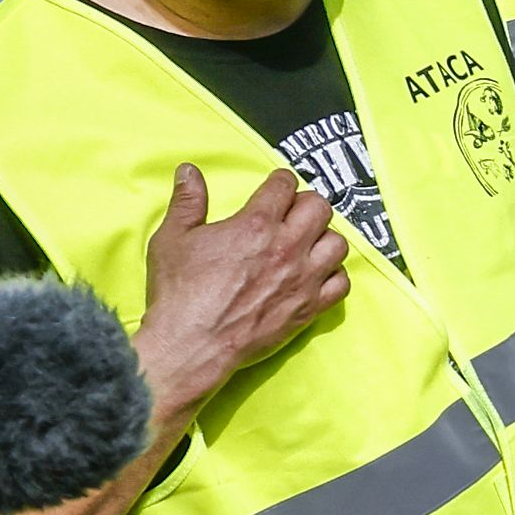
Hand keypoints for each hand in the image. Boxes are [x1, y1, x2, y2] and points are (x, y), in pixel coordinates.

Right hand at [134, 164, 347, 421]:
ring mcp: (302, 279)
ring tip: (307, 244)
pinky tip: (316, 276)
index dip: (280, 182)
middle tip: (292, 213)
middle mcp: (287, 247)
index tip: (276, 187)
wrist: (191, 344)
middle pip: (320, 208)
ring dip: (323, 239)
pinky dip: (334, 276)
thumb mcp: (172, 238)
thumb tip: (189, 171)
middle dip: (306, 204)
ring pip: (338, 243)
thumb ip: (187, 201)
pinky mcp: (309, 308)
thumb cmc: (180, 292)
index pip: (285, 185)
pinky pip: (342, 284)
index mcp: (256, 224)